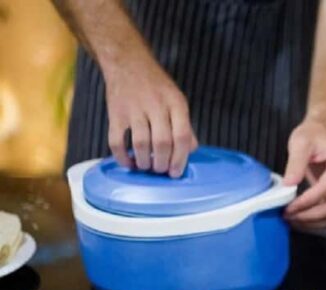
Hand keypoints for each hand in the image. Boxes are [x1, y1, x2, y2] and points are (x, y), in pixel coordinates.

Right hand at [104, 55, 196, 176]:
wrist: (127, 61)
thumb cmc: (156, 85)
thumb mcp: (177, 100)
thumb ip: (185, 125)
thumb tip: (191, 151)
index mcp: (175, 103)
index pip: (182, 136)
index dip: (180, 158)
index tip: (176, 172)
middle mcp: (156, 105)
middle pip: (162, 143)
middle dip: (162, 163)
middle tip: (161, 170)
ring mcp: (134, 109)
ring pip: (140, 144)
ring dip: (144, 162)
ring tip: (147, 166)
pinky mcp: (115, 113)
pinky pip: (116, 141)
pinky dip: (122, 157)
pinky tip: (129, 162)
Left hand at [282, 120, 325, 227]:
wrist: (323, 133)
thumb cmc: (312, 135)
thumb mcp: (300, 142)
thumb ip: (295, 163)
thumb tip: (289, 185)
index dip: (306, 202)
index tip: (288, 207)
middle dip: (309, 215)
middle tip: (287, 215)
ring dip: (314, 222)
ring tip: (293, 220)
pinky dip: (319, 221)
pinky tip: (302, 218)